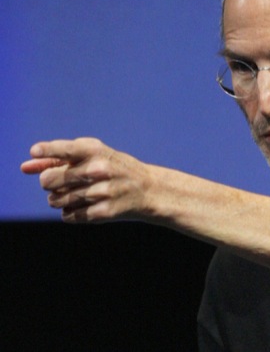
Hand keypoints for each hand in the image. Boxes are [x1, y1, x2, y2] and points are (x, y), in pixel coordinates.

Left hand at [21, 138, 151, 222]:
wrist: (147, 189)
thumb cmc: (112, 168)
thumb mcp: (92, 155)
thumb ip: (57, 159)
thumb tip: (25, 167)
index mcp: (95, 150)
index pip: (65, 149)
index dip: (46, 151)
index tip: (35, 152)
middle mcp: (99, 169)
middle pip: (48, 180)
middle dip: (49, 183)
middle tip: (62, 182)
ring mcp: (102, 191)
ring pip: (55, 200)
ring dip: (59, 199)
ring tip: (75, 195)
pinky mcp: (103, 212)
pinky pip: (68, 216)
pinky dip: (70, 212)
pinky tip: (84, 206)